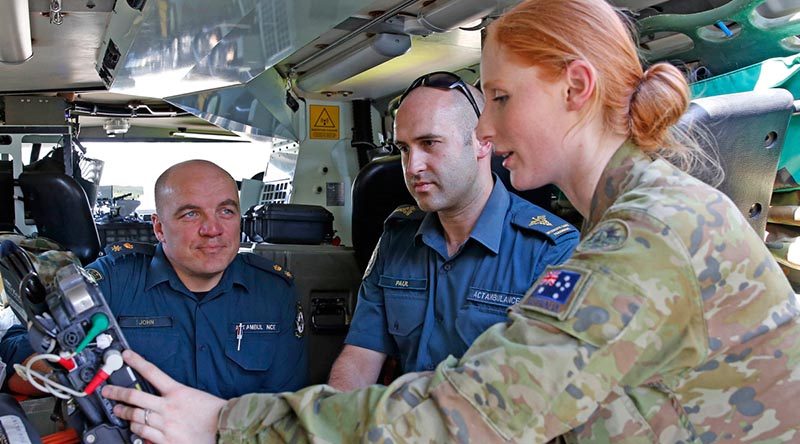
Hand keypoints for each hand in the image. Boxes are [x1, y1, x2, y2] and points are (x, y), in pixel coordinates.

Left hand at [101, 350, 226, 443]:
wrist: (224, 428)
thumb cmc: (213, 412)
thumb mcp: (194, 396)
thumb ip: (175, 396)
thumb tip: (160, 398)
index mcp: (177, 391)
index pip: (152, 372)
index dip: (136, 362)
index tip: (126, 355)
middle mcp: (168, 407)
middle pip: (134, 396)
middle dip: (117, 393)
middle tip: (108, 391)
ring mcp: (165, 424)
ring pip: (135, 417)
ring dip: (124, 414)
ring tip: (119, 411)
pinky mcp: (165, 440)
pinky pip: (142, 435)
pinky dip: (136, 431)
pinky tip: (134, 429)